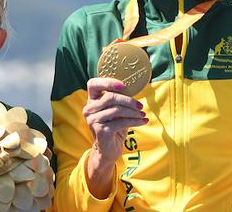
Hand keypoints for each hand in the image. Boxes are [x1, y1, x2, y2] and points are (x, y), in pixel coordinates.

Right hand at [83, 77, 147, 197]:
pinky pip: (121, 122)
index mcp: (91, 101)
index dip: (107, 82)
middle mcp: (89, 109)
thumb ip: (119, 100)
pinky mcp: (101, 131)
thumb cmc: (113, 127)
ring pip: (117, 110)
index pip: (93, 84)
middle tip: (140, 106)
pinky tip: (143, 121)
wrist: (107, 150)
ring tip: (143, 115)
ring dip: (133, 112)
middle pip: (110, 97)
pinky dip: (135, 121)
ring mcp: (93, 120)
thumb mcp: (115, 111)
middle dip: (128, 100)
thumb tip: (135, 87)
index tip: (123, 85)